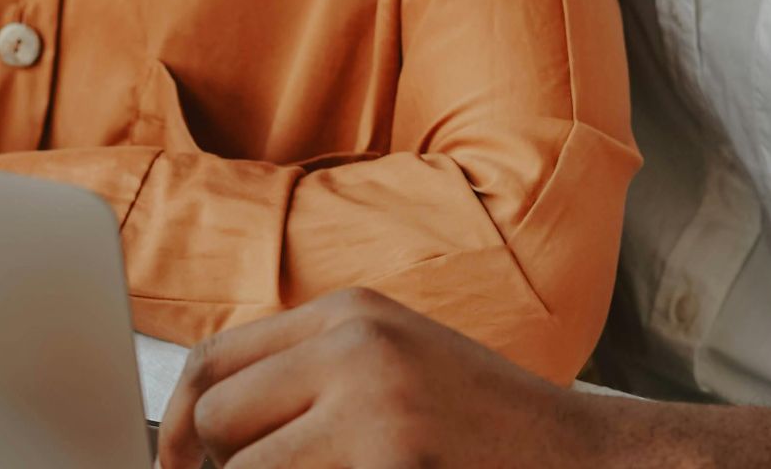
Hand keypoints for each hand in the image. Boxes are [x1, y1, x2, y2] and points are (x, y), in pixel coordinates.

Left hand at [155, 288, 610, 467]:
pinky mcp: (391, 458)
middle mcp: (354, 345)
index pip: (214, 362)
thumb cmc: (491, 436)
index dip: (176, 428)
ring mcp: (375, 403)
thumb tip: (198, 439)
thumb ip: (309, 384)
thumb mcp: (395, 374)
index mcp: (348, 315)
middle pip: (216, 418)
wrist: (594, 462)